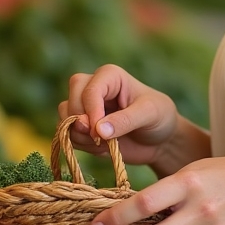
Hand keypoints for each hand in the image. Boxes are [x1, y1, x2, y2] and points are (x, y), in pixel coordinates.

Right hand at [59, 65, 179, 167]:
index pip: (89, 90)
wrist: (160, 140)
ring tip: (106, 144)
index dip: (91, 112)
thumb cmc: (159, 118)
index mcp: (110, 76)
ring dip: (80, 136)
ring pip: (64, 118)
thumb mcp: (150, 114)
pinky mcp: (81, 126)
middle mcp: (93, 87)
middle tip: (100, 139)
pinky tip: (101, 148)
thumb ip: (126, 120)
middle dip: (82, 123)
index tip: (100, 133)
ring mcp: (85, 107)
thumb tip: (98, 130)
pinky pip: (66, 135)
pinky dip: (80, 145)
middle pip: (71, 100)